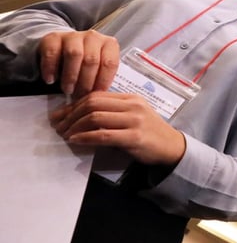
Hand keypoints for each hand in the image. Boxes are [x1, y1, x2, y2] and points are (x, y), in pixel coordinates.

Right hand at [38, 30, 119, 96]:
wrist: (62, 50)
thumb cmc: (84, 64)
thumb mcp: (98, 69)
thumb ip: (101, 79)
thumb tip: (102, 99)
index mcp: (109, 44)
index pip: (109, 63)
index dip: (102, 81)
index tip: (96, 95)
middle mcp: (93, 37)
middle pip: (91, 60)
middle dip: (85, 82)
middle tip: (79, 96)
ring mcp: (73, 35)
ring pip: (74, 54)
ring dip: (70, 76)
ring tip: (67, 90)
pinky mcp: (54, 38)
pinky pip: (52, 53)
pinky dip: (51, 69)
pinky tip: (51, 80)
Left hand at [49, 91, 185, 165]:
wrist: (171, 147)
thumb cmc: (149, 132)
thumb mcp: (132, 116)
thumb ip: (112, 112)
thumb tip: (79, 114)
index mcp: (130, 98)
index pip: (96, 95)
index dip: (73, 104)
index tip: (60, 115)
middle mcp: (132, 106)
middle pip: (92, 104)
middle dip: (70, 115)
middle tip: (59, 126)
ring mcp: (135, 120)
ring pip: (95, 117)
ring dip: (75, 126)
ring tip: (65, 135)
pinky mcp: (134, 137)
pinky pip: (103, 135)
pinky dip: (85, 137)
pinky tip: (76, 141)